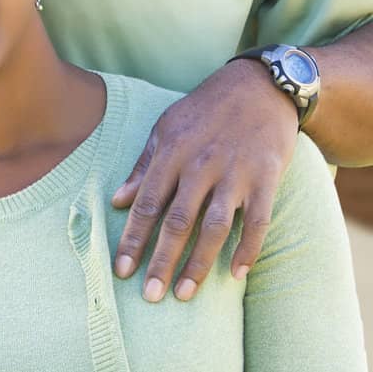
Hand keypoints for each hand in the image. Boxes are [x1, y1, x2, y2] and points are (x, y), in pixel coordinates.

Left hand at [111, 59, 298, 301]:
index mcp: (171, 153)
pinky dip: (248, 249)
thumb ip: (143, 166)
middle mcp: (200, 166)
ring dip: (199, 263)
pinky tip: (237, 274)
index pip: (146, 203)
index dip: (133, 238)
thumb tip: (116, 200)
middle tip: (150, 295)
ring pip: (214, 227)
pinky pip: (258, 221)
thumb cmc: (204, 110)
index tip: (121, 269)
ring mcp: (235, 174)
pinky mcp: (266, 179)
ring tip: (185, 293)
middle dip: (162, 260)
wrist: (258, 88)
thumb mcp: (166, 128)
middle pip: (177, 221)